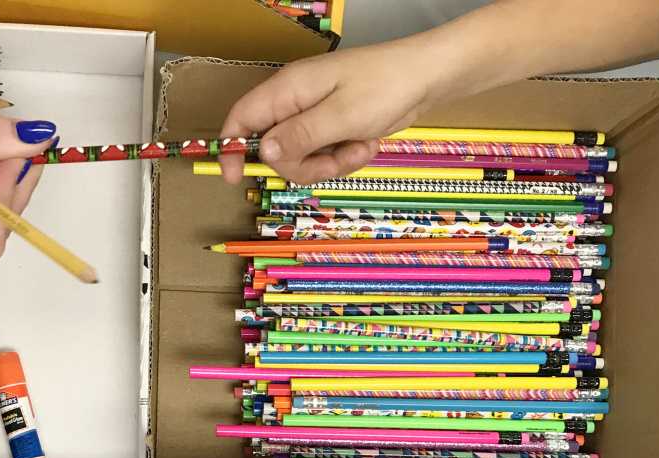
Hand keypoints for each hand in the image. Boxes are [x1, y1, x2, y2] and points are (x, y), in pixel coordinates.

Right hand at [219, 34, 462, 186]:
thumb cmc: (385, 86)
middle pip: (275, 151)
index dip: (233, 149)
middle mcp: (296, 103)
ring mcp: (315, 117)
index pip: (242, 119)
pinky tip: (365, 144)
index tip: (236, 178)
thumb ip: (300, 136)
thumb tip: (265, 153)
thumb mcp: (341, 116)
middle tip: (332, 161)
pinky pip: (325, 157)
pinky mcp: (332, 128)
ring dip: (330, 164)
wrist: (425, 78)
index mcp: (289, 90)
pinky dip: (344, 159)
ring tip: (357, 148)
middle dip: (303, 166)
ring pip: (302, 159)